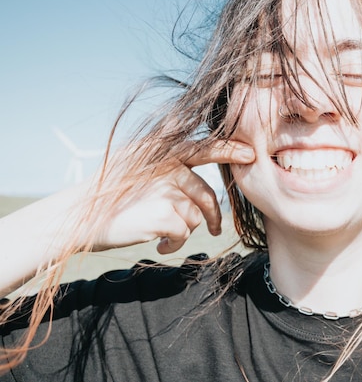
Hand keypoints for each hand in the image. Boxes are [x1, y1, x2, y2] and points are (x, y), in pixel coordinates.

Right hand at [96, 140, 254, 253]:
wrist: (79, 217)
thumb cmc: (111, 196)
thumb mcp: (138, 167)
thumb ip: (167, 165)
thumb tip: (198, 176)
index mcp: (164, 151)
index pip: (205, 148)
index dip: (229, 151)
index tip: (250, 155)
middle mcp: (167, 165)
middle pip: (207, 195)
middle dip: (214, 216)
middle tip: (216, 229)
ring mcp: (166, 187)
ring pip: (196, 216)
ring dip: (183, 231)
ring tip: (163, 236)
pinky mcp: (164, 213)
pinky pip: (183, 233)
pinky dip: (173, 245)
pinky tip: (158, 245)